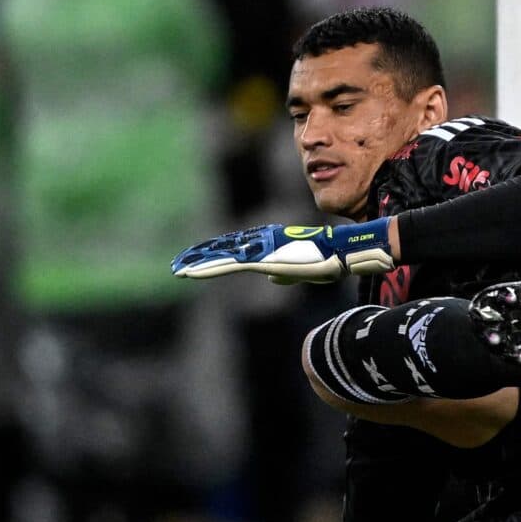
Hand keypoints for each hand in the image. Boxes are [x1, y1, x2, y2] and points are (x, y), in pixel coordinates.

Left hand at [172, 219, 395, 283]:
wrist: (342, 253)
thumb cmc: (330, 260)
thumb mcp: (303, 271)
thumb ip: (285, 274)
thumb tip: (271, 279)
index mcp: (270, 244)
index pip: (236, 248)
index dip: (215, 253)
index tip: (197, 260)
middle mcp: (261, 242)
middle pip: (223, 248)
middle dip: (199, 256)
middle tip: (177, 264)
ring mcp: (261, 250)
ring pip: (221, 256)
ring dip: (197, 263)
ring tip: (178, 270)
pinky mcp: (262, 259)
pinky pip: (228, 265)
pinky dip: (207, 269)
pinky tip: (191, 273)